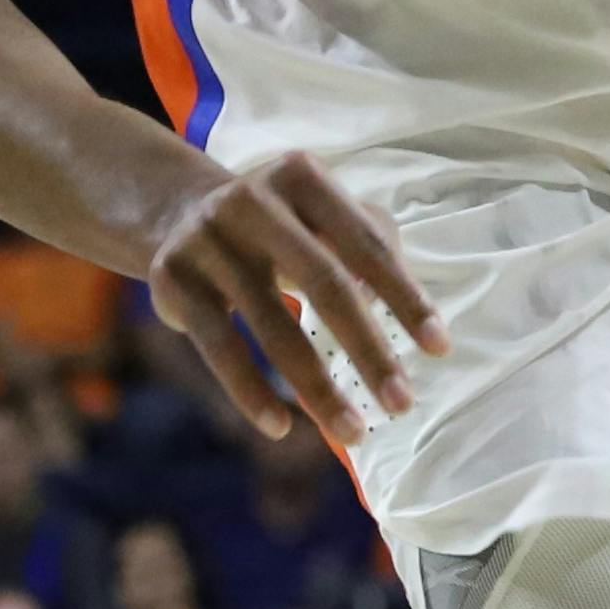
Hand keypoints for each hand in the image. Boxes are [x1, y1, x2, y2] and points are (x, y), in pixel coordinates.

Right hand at [139, 145, 439, 445]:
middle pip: (324, 282)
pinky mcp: (171, 278)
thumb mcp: (321, 215)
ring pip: (271, 324)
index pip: (366, 243)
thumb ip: (368, 247)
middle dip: (369, 349)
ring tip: (352, 432)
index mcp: (301, 176)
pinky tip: (281, 427)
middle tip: (402, 403)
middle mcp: (251, 199)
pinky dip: (250, 392)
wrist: (178, 213)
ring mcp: (207, 238)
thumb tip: (390, 313)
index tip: (438, 348)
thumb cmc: (280, 225)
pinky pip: (218, 346)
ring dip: (317, 387)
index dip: (405, 297)